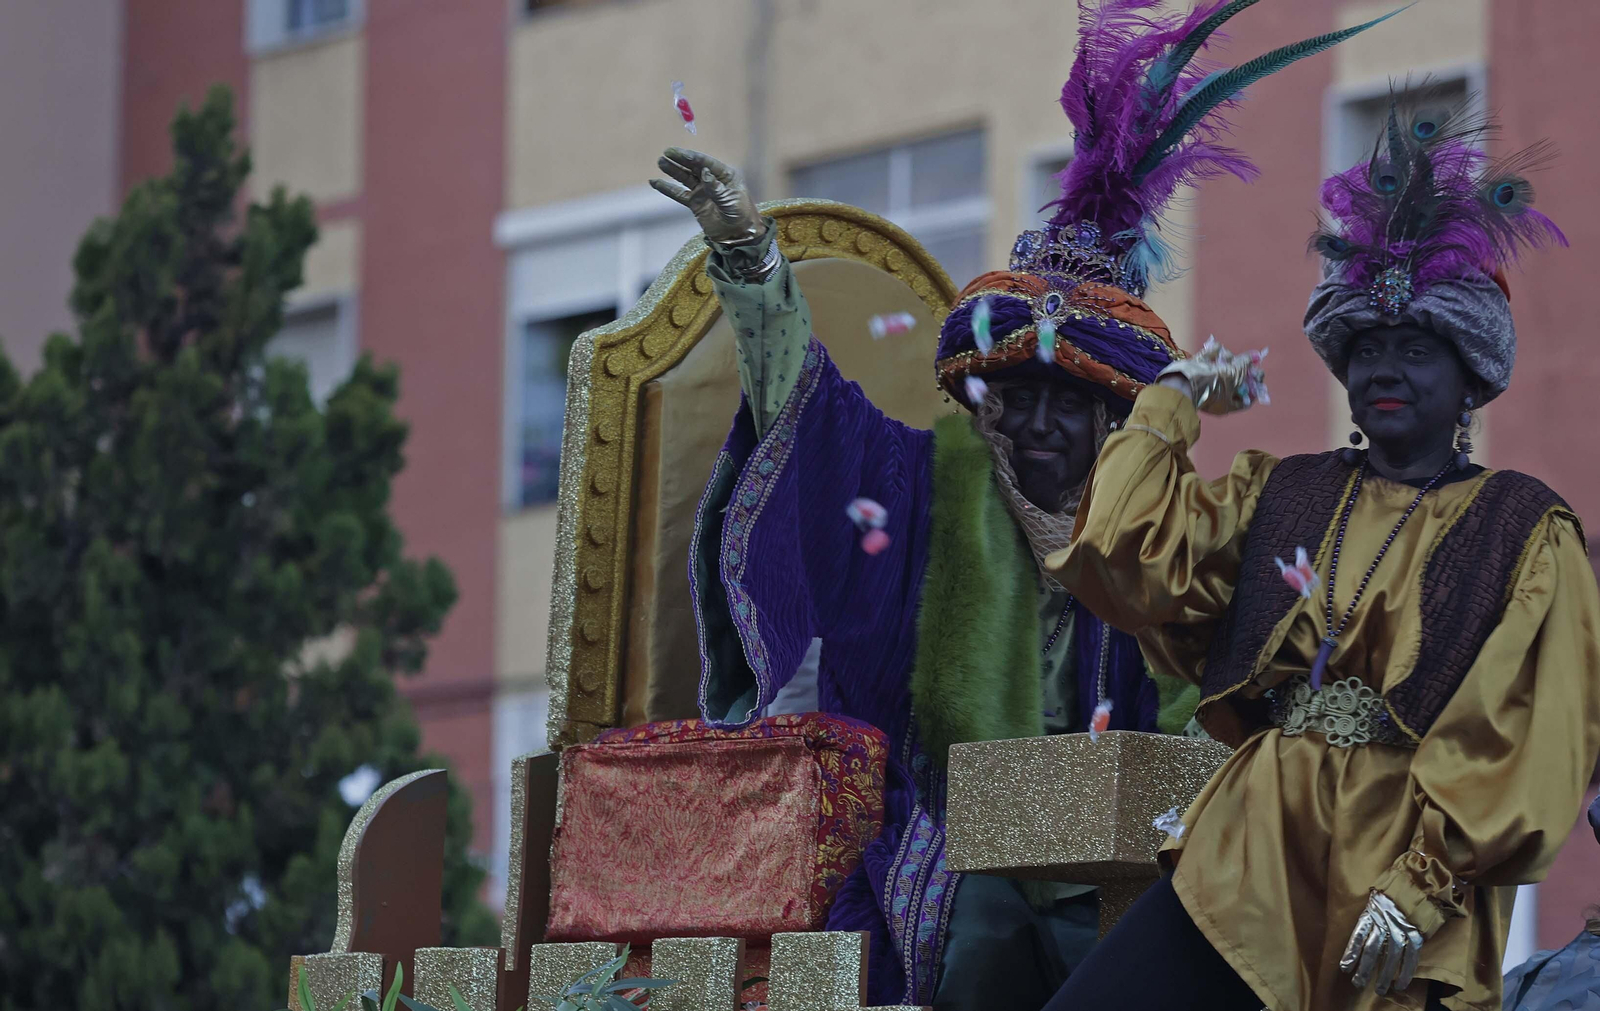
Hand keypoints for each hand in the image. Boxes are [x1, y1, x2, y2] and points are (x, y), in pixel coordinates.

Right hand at [650, 147, 764, 247]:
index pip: (706, 163)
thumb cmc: (741, 216)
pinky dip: (667, 188)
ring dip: (672, 170)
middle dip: (680, 159)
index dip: (693, 158)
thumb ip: (716, 188)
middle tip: (667, 152)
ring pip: (684, 177)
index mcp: (725, 175)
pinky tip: (655, 182)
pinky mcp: (695, 203)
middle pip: (693, 167)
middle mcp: (712, 180)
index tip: (680, 154)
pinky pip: (678, 194)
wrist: (739, 236)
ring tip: (660, 161)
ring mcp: (702, 191)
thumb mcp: (731, 201)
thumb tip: (704, 172)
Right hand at [1156, 338, 1267, 415]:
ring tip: (1225, 355)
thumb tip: (1256, 356)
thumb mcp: (1234, 375)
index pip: (1246, 397)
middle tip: (1245, 361)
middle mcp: (1217, 394)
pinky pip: (1208, 358)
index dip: (1254, 385)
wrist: (1183, 382)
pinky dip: (1212, 352)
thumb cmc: (1212, 384)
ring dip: (1226, 358)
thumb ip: (1245, 365)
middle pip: (1235, 379)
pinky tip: (1215, 349)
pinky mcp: (1196, 369)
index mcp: (1227, 404)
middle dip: (1240, 368)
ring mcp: (1206, 381)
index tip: (1258, 373)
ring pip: (1222, 366)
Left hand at [1340, 890, 1423, 995]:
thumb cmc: (1394, 890)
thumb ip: (1370, 915)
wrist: (1420, 883)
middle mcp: (1385, 922)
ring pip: (1391, 957)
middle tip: (1358, 983)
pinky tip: (1401, 984)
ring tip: (1380, 990)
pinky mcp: (1416, 935)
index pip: (1358, 935)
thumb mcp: (1376, 897)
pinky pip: (1411, 957)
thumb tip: (1363, 933)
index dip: (1351, 952)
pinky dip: (1406, 972)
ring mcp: (1401, 930)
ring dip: (1385, 975)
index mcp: (1372, 912)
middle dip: (1365, 968)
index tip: (1344, 967)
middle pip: (1372, 949)